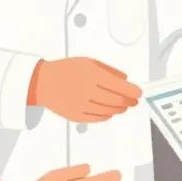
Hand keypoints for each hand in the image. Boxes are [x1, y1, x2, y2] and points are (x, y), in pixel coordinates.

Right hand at [27, 58, 141, 122]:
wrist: (43, 82)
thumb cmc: (66, 69)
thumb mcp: (88, 62)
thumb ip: (109, 70)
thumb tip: (126, 80)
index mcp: (92, 75)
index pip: (119, 86)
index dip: (132, 91)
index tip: (139, 93)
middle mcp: (87, 91)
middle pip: (116, 100)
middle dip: (128, 101)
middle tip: (133, 101)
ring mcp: (81, 105)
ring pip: (108, 110)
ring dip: (119, 109)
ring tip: (123, 106)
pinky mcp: (76, 116)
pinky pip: (97, 118)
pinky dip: (106, 115)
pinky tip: (110, 112)